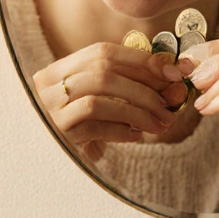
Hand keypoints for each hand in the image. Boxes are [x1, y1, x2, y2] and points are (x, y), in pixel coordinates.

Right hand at [32, 42, 185, 161]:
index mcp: (59, 69)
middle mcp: (50, 86)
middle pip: (102, 74)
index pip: (102, 52)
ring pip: (99, 101)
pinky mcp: (58, 136)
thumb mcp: (92, 97)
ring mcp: (50, 112)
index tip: (172, 72)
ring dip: (137, 111)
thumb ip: (123, 84)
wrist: (47, 165)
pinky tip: (136, 136)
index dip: (140, 59)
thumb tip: (171, 81)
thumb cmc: (78, 123)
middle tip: (170, 103)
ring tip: (161, 123)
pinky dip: (121, 131)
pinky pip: (94, 129)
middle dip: (144, 87)